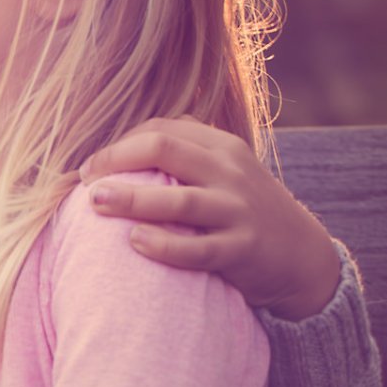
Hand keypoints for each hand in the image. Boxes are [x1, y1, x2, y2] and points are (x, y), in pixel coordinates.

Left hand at [78, 116, 341, 319]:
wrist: (302, 256)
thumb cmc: (242, 211)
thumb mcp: (222, 173)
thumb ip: (182, 156)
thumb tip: (116, 152)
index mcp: (221, 147)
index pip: (160, 129)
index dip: (118, 145)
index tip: (90, 168)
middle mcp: (231, 172)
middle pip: (164, 150)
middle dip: (116, 161)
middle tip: (85, 182)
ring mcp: (239, 210)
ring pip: (180, 200)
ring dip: (132, 200)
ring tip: (96, 203)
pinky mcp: (244, 249)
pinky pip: (198, 249)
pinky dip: (164, 245)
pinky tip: (135, 241)